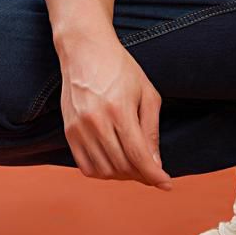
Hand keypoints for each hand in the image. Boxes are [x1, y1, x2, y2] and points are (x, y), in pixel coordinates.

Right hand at [59, 32, 172, 189]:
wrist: (85, 50)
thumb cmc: (120, 68)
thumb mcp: (146, 92)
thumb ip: (151, 130)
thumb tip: (155, 163)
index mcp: (119, 110)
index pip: (138, 155)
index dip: (154, 175)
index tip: (167, 183)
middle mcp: (96, 122)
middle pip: (122, 166)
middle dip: (142, 175)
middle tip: (153, 172)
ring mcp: (79, 128)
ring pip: (104, 171)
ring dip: (123, 176)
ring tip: (135, 166)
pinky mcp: (68, 132)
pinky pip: (86, 166)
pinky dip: (103, 172)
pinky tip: (115, 163)